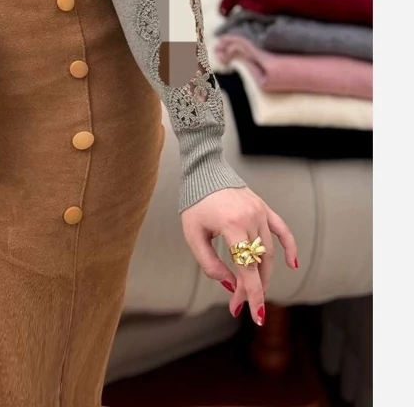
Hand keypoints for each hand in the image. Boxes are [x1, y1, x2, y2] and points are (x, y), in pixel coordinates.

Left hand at [181, 187, 297, 325]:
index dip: (251, 294)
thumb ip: (209, 263)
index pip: (247, 269)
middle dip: (252, 288)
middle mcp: (251, 219)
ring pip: (269, 252)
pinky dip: (289, 248)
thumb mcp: (193, 235)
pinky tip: (292, 264)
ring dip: (263, 274)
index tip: (254, 315)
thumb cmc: (194, 203)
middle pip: (259, 264)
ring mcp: (260, 212)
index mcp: (232, 226)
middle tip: (239, 303)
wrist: (203, 171)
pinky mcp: (264, 208)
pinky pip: (282, 231)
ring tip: (251, 289)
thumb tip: (228, 284)